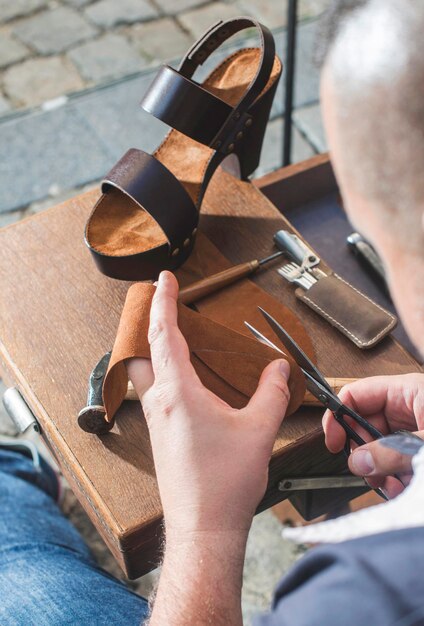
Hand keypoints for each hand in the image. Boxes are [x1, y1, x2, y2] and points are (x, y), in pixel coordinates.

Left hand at [126, 270, 290, 538]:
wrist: (203, 528)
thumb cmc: (223, 482)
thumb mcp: (258, 430)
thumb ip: (271, 392)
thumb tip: (277, 368)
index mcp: (177, 392)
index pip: (163, 334)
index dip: (163, 302)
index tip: (163, 279)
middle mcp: (159, 402)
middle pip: (141, 350)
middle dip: (148, 323)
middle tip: (162, 304)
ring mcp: (156, 420)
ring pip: (144, 372)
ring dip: (154, 349)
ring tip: (174, 335)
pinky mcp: (162, 435)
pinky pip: (155, 392)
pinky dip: (163, 372)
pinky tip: (186, 380)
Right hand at [323, 374, 423, 496]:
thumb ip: (393, 451)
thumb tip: (359, 461)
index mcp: (407, 392)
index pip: (356, 394)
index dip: (338, 416)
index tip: (333, 442)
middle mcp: (407, 408)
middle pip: (364, 425)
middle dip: (362, 453)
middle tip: (365, 472)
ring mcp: (413, 429)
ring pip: (379, 448)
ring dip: (378, 471)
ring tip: (388, 485)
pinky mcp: (418, 450)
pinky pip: (395, 462)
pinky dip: (394, 478)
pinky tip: (400, 487)